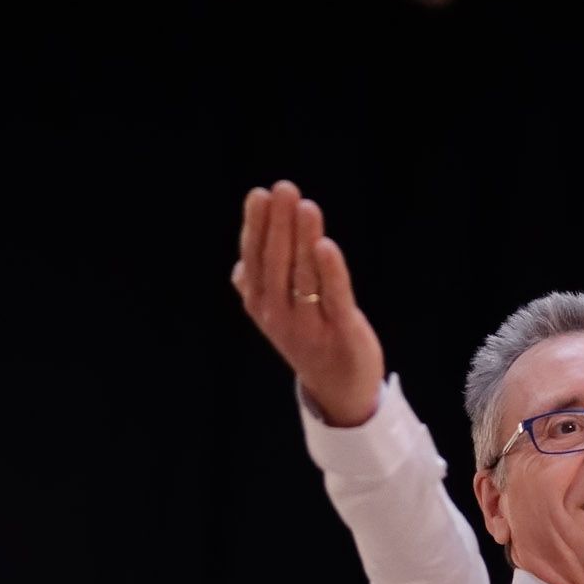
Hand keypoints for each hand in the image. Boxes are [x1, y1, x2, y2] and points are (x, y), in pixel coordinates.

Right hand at [232, 181, 385, 426]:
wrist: (340, 393)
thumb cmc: (309, 341)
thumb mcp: (278, 317)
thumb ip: (260, 291)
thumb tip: (240, 267)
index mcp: (261, 308)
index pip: (255, 261)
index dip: (256, 228)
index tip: (260, 194)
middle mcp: (280, 318)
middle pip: (277, 265)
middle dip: (279, 225)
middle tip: (285, 189)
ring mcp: (310, 329)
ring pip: (304, 278)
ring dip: (303, 240)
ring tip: (306, 207)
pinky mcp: (343, 335)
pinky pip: (334, 299)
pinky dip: (330, 272)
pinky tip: (326, 245)